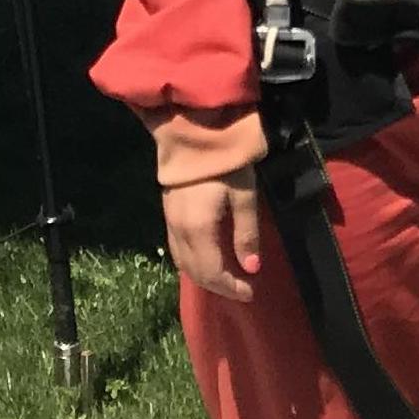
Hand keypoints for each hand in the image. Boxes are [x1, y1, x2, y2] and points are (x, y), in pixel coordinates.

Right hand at [162, 172, 261, 300]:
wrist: (195, 127)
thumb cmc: (225, 160)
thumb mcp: (244, 194)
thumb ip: (246, 233)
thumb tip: (252, 268)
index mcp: (197, 229)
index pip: (212, 273)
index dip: (231, 288)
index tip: (251, 292)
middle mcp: (178, 230)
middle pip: (194, 272)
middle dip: (218, 285)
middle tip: (241, 288)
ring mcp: (169, 220)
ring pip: (182, 261)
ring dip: (203, 275)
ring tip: (226, 277)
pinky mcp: (167, 210)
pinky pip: (176, 247)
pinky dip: (192, 260)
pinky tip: (206, 257)